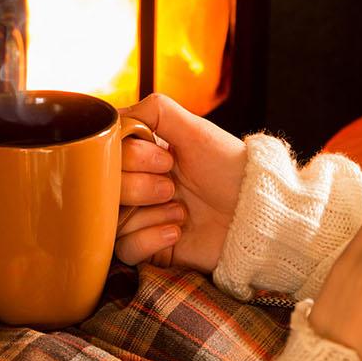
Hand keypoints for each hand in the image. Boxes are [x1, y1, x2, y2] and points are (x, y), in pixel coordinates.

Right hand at [115, 93, 246, 272]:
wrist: (256, 213)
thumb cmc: (230, 169)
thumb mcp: (196, 129)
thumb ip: (155, 111)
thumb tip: (116, 117)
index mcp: (143, 158)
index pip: (106, 156)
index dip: (131, 158)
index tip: (166, 159)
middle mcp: (137, 186)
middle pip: (106, 189)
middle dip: (142, 187)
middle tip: (173, 186)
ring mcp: (142, 219)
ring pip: (112, 219)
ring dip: (150, 213)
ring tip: (181, 211)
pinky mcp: (149, 249)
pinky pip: (125, 248)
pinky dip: (150, 239)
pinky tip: (177, 232)